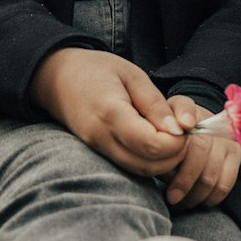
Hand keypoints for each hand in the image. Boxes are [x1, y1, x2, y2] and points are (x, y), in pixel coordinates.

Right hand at [30, 49, 188, 176]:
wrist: (56, 78)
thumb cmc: (96, 69)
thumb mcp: (132, 75)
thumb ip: (156, 104)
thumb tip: (182, 129)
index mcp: (111, 112)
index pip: (151, 144)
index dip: (176, 142)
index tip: (184, 127)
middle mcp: (101, 137)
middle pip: (148, 165)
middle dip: (175, 155)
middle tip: (182, 133)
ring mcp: (97, 148)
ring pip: (140, 171)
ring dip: (163, 161)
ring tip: (169, 136)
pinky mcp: (98, 153)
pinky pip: (130, 167)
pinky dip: (149, 161)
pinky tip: (154, 142)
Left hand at [160, 94, 240, 210]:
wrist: (191, 126)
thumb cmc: (167, 135)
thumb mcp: (155, 130)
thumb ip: (156, 142)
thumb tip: (160, 162)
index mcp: (183, 108)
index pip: (184, 115)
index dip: (182, 124)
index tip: (181, 138)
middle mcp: (208, 120)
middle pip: (199, 152)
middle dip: (184, 181)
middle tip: (172, 197)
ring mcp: (224, 137)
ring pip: (211, 174)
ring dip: (196, 194)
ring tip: (182, 202)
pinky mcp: (235, 153)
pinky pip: (225, 183)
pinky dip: (211, 197)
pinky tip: (198, 201)